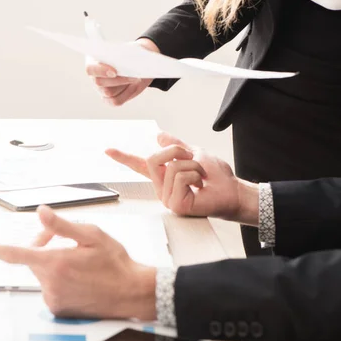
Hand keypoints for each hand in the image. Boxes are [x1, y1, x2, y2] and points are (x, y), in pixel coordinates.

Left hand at [0, 206, 156, 320]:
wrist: (130, 292)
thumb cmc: (115, 262)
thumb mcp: (93, 235)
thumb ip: (62, 226)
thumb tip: (41, 213)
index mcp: (56, 262)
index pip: (16, 254)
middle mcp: (51, 282)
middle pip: (33, 259)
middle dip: (43, 246)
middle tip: (65, 240)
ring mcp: (54, 298)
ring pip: (43, 274)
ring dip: (53, 264)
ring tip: (80, 262)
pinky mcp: (59, 308)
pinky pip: (50, 288)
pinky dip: (59, 280)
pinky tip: (80, 277)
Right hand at [86, 38, 159, 105]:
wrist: (138, 65)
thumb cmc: (130, 54)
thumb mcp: (129, 50)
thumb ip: (125, 53)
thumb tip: (128, 62)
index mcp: (93, 61)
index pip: (90, 69)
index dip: (101, 71)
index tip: (115, 72)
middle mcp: (94, 76)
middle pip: (99, 82)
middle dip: (118, 80)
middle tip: (134, 76)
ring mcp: (100, 89)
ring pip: (108, 92)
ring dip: (124, 85)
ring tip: (137, 78)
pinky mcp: (109, 99)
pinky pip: (116, 101)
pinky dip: (127, 94)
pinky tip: (134, 86)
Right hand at [106, 132, 258, 223]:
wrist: (232, 190)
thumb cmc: (217, 177)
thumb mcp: (195, 153)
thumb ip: (176, 146)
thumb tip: (159, 136)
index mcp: (164, 176)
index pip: (140, 165)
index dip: (123, 157)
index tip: (107, 150)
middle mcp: (162, 188)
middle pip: (154, 157)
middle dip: (178, 151)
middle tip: (195, 161)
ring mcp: (167, 198)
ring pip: (171, 166)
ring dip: (193, 165)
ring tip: (201, 177)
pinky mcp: (176, 204)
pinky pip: (180, 177)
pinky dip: (195, 175)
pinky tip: (200, 186)